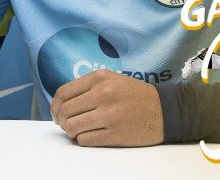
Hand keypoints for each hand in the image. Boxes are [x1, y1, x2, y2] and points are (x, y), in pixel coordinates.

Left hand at [49, 69, 163, 146]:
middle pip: (65, 111)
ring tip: (78, 131)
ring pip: (72, 127)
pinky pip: (85, 140)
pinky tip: (90, 136)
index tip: (55, 113)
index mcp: (99, 78)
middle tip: (66, 124)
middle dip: (62, 121)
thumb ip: (87, 87)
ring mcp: (109, 115)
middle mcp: (103, 94)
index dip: (54, 106)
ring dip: (71, 132)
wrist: (164, 110)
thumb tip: (61, 103)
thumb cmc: (134, 95)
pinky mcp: (115, 134)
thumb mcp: (111, 80)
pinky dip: (82, 140)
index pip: (63, 93)